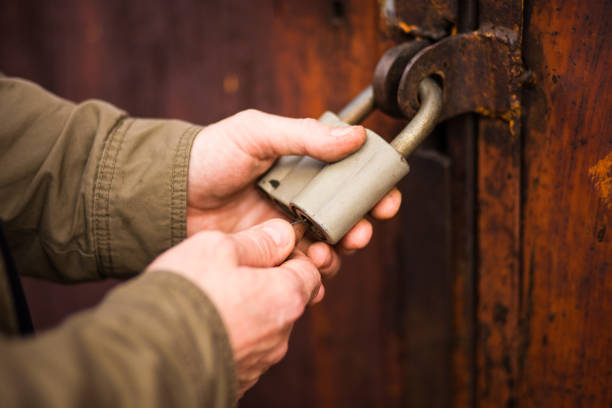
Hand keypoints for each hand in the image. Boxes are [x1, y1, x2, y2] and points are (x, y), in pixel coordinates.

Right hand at [148, 219, 320, 396]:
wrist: (149, 353)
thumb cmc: (186, 293)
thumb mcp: (218, 247)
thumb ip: (257, 241)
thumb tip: (283, 235)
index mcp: (285, 296)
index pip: (309, 271)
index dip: (289, 256)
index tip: (265, 250)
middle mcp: (281, 335)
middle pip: (286, 300)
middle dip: (266, 285)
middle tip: (230, 273)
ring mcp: (260, 362)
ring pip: (264, 327)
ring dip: (247, 313)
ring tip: (210, 301)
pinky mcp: (239, 381)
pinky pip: (243, 351)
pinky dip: (230, 337)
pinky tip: (203, 327)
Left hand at [187, 110, 401, 274]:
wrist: (167, 193)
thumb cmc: (209, 155)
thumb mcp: (258, 133)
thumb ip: (306, 136)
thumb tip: (357, 136)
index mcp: (302, 168)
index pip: (349, 180)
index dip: (373, 190)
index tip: (387, 200)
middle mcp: (299, 200)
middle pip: (346, 218)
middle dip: (361, 227)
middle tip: (360, 232)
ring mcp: (284, 230)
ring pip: (327, 248)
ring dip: (337, 254)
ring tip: (325, 252)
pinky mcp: (267, 257)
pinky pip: (299, 272)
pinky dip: (311, 277)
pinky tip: (309, 275)